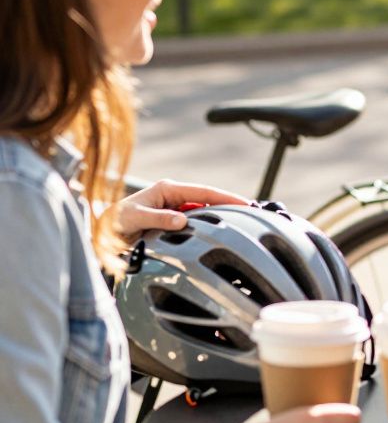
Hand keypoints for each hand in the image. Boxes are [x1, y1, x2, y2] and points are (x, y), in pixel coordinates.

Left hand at [108, 179, 249, 241]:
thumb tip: (183, 221)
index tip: (245, 203)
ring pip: (203, 212)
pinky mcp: (173, 220)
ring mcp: (175, 208)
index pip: (204, 191)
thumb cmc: (115, 220)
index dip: (225, 196)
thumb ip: (159, 219)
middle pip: (208, 200)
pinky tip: (220, 233)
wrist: (101, 231)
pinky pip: (195, 222)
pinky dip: (207, 226)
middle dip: (229, 205)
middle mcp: (174, 196)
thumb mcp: (136, 217)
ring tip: (241, 224)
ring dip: (219, 217)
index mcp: (168, 188)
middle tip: (252, 214)